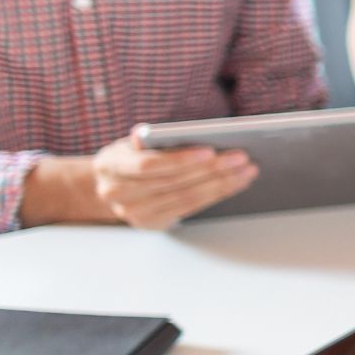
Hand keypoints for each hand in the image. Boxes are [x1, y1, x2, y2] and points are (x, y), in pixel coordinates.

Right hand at [90, 132, 255, 229]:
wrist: (108, 186)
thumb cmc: (127, 158)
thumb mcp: (130, 143)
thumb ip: (149, 139)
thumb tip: (173, 132)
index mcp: (111, 166)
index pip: (149, 165)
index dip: (180, 159)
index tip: (210, 151)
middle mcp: (119, 193)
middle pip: (174, 183)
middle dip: (212, 170)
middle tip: (242, 158)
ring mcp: (135, 213)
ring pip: (186, 198)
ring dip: (221, 184)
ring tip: (246, 171)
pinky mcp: (152, 223)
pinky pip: (189, 209)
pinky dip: (215, 195)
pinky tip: (235, 184)